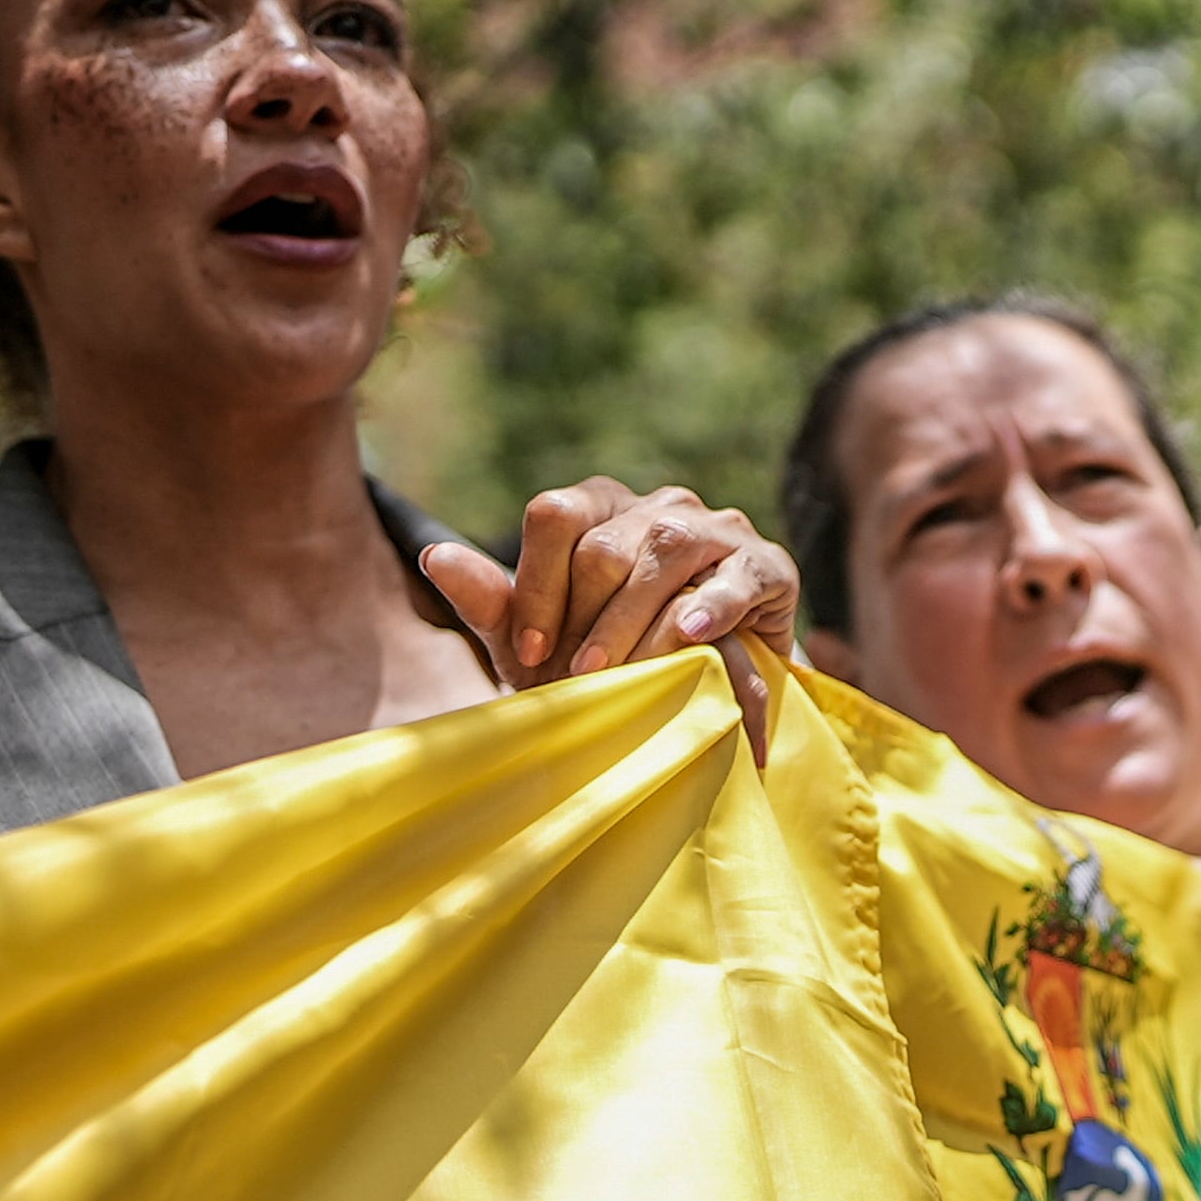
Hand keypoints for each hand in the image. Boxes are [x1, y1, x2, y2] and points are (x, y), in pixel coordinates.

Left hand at [421, 479, 797, 757]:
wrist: (702, 696)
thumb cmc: (610, 663)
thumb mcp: (540, 643)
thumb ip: (492, 601)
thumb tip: (433, 554)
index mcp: (599, 508)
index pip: (554, 516)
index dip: (535, 587)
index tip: (529, 653)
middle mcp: (658, 505)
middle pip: (607, 542)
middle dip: (586, 619)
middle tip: (578, 680)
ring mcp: (716, 528)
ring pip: (667, 549)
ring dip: (637, 620)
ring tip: (625, 674)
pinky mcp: (767, 566)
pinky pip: (738, 575)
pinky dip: (715, 603)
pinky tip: (694, 633)